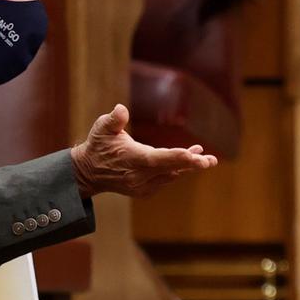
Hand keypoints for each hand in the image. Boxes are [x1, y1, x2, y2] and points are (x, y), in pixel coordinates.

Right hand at [69, 104, 217, 198]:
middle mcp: (138, 176)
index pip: (156, 159)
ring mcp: (142, 186)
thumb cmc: (98, 145)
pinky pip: (167, 179)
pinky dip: (178, 170)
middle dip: (191, 164)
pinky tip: (191, 159)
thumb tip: (121, 109)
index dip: (175, 157)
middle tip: (209, 161)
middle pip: (169, 169)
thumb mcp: (101, 128)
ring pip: (171, 174)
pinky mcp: (146, 190)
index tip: (192, 155)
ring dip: (188, 166)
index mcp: (131, 159)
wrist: (90, 172)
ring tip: (207, 158)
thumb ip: (113, 120)